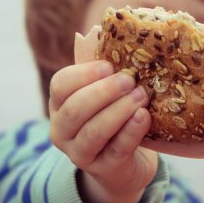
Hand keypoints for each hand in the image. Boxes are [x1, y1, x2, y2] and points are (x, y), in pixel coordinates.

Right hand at [49, 60, 157, 202]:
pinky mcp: (103, 168)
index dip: (84, 74)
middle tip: (130, 80)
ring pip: (94, 131)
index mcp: (60, 104)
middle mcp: (62, 129)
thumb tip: (118, 34)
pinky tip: (144, 116)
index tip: (109, 66)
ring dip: (119, 110)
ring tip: (141, 96)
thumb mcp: (105, 94)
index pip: (60, 84)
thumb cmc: (114, 117)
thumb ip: (107, 72)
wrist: (122, 162)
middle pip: (75, 108)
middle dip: (104, 91)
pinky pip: (116, 149)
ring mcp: (79, 153)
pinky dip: (131, 131)